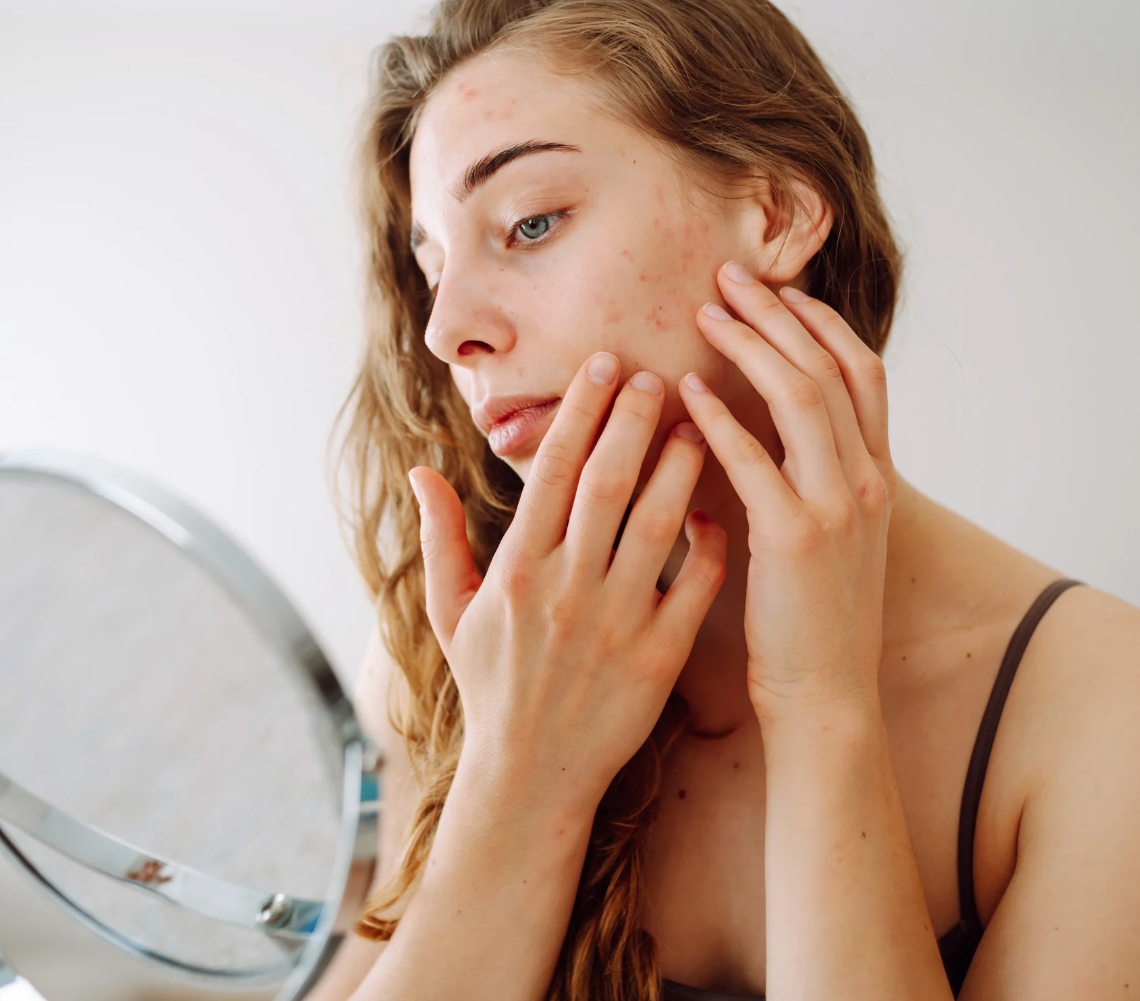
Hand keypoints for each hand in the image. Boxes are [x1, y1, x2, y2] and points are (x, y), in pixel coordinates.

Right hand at [410, 353, 727, 814]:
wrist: (532, 774)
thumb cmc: (490, 687)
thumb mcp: (449, 613)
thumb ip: (439, 538)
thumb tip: (422, 471)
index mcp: (516, 570)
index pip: (552, 470)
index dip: (580, 411)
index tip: (604, 365)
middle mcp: (567, 588)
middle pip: (608, 482)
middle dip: (636, 420)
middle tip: (660, 375)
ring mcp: (617, 621)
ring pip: (659, 523)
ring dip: (682, 466)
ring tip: (700, 425)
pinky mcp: (660, 656)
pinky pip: (695, 585)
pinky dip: (709, 543)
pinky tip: (717, 509)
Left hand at [680, 262, 895, 717]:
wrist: (826, 698)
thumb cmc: (811, 623)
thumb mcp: (828, 541)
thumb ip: (807, 483)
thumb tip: (763, 433)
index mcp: (876, 479)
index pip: (862, 373)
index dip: (821, 324)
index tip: (780, 291)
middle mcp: (867, 482)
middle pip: (830, 367)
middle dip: (780, 314)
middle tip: (729, 278)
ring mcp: (838, 507)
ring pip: (802, 395)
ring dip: (751, 346)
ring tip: (705, 315)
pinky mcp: (797, 538)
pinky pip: (755, 459)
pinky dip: (720, 419)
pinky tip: (686, 394)